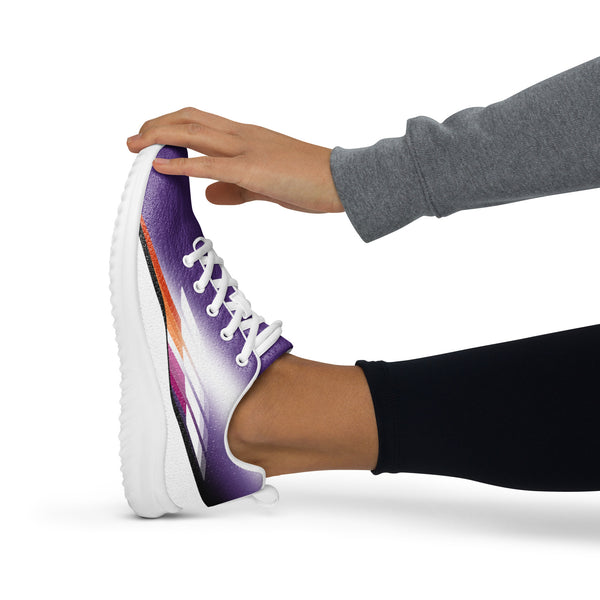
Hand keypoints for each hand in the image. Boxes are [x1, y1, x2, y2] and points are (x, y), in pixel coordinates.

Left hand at [127, 107, 343, 213]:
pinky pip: (209, 163)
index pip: (201, 120)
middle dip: (157, 125)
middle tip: (134, 139)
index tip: (152, 136)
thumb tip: (209, 194)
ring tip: (136, 145)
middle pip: (190, 118)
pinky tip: (160, 165)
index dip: (172, 124)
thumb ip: (235, 188)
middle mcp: (243, 135)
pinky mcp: (253, 169)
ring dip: (160, 136)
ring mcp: (247, 149)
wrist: (342, 180)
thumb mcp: (265, 185)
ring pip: (194, 131)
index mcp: (247, 136)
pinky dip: (181, 163)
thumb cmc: (310, 181)